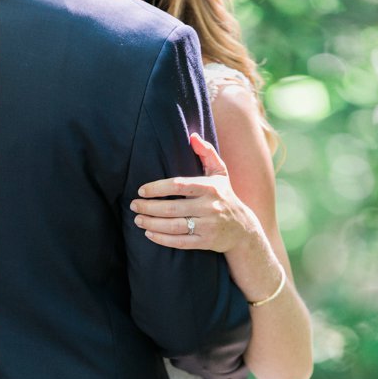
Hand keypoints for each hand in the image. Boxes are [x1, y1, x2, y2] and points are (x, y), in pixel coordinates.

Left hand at [130, 133, 263, 252]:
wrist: (243, 229)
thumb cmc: (226, 196)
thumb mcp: (220, 173)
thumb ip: (207, 152)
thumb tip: (192, 136)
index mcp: (210, 187)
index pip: (179, 185)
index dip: (158, 188)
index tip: (142, 190)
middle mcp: (210, 207)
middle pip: (173, 208)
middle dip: (149, 207)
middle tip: (134, 205)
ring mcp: (208, 226)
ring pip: (174, 226)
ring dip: (152, 224)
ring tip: (138, 219)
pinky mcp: (206, 242)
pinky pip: (180, 242)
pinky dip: (162, 239)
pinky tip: (149, 234)